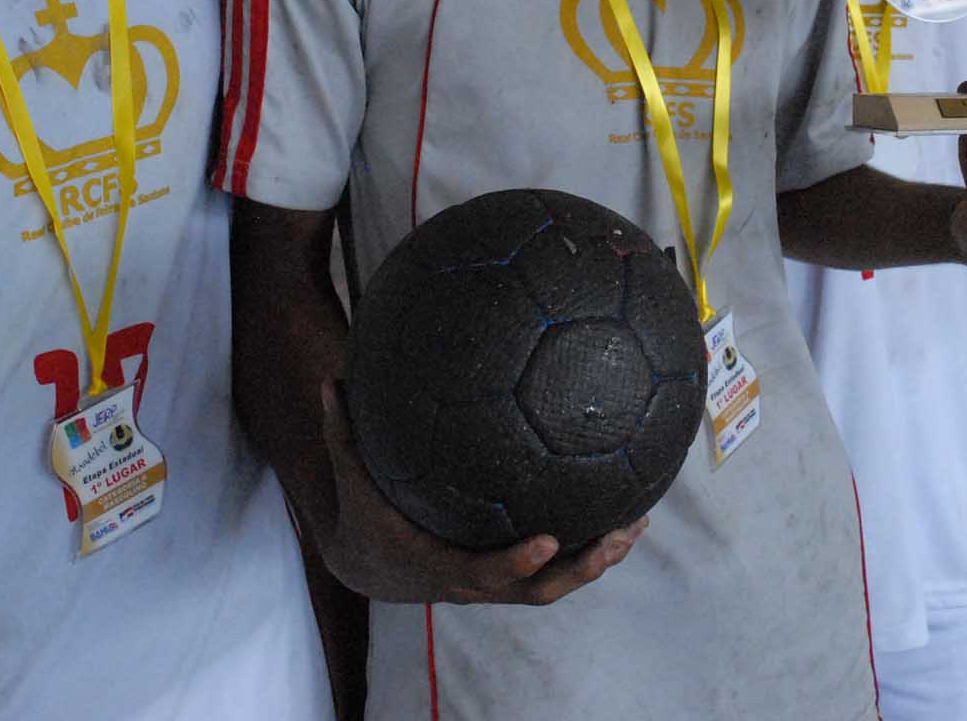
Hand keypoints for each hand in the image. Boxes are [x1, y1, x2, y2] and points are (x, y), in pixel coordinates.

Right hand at [315, 381, 644, 604]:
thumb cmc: (364, 516)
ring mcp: (498, 580)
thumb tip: (331, 379)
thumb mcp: (351, 479)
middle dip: (581, 567)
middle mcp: (476, 581)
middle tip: (617, 536)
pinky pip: (556, 565)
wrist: (370, 566)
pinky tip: (621, 510)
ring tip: (636, 525)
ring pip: (556, 581)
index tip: (549, 540)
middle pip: (537, 588)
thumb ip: (342, 434)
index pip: (484, 572)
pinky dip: (588, 545)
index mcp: (441, 565)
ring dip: (598, 557)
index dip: (517, 562)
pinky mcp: (512, 571)